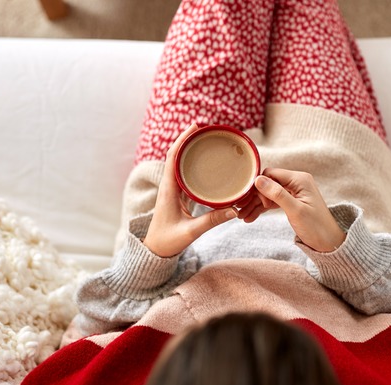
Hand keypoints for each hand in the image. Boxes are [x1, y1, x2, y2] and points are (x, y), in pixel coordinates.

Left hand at [143, 124, 238, 256]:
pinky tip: (202, 162)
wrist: (155, 251)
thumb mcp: (191, 231)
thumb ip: (212, 220)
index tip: (195, 127)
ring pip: (179, 163)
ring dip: (189, 150)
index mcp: (168, 190)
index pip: (172, 157)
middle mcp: (168, 186)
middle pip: (175, 155)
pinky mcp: (176, 196)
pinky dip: (192, 164)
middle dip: (188, 140)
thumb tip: (234, 210)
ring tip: (204, 139)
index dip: (182, 140)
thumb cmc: (168, 241)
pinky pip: (183, 174)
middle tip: (205, 128)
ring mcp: (172, 191)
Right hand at [250, 168, 345, 251]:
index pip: (271, 174)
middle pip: (267, 183)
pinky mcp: (291, 201)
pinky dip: (262, 209)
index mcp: (299, 179)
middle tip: (239, 210)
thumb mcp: (295, 210)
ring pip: (268, 193)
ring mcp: (293, 191)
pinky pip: (272, 201)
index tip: (247, 200)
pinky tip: (251, 217)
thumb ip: (277, 194)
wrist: (329, 243)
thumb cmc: (316, 227)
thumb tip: (258, 180)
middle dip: (253, 197)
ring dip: (255, 204)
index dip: (257, 186)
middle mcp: (296, 182)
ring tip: (242, 216)